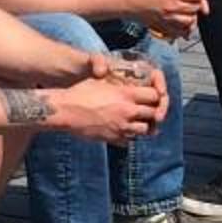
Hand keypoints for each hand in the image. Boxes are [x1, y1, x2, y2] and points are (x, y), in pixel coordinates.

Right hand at [42, 73, 167, 140]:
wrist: (65, 110)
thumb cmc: (81, 92)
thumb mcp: (101, 81)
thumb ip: (119, 85)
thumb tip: (127, 85)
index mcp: (126, 94)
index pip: (155, 95)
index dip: (156, 96)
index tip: (153, 97)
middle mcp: (127, 111)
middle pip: (154, 114)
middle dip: (154, 112)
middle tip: (150, 111)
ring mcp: (121, 126)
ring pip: (145, 130)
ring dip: (144, 126)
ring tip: (138, 122)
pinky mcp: (113, 138)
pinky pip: (129, 141)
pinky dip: (130, 137)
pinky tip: (124, 131)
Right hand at [126, 0, 209, 32]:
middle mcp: (172, 7)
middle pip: (195, 9)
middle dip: (197, 5)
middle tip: (194, 1)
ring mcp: (166, 18)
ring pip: (189, 22)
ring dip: (191, 17)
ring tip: (189, 12)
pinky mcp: (160, 25)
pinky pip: (177, 32)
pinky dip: (183, 30)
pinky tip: (182, 25)